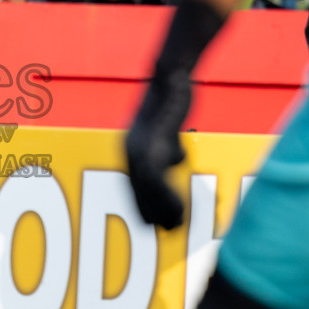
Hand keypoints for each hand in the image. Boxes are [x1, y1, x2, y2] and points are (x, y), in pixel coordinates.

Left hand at [123, 69, 191, 227]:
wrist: (171, 77)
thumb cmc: (171, 100)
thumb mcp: (170, 130)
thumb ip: (169, 148)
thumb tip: (175, 164)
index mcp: (131, 149)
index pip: (134, 186)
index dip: (144, 206)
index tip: (154, 225)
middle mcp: (129, 150)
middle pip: (136, 191)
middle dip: (151, 213)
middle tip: (168, 231)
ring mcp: (139, 146)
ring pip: (146, 189)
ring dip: (162, 209)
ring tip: (176, 225)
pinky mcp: (152, 143)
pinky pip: (156, 178)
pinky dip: (166, 196)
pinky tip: (179, 208)